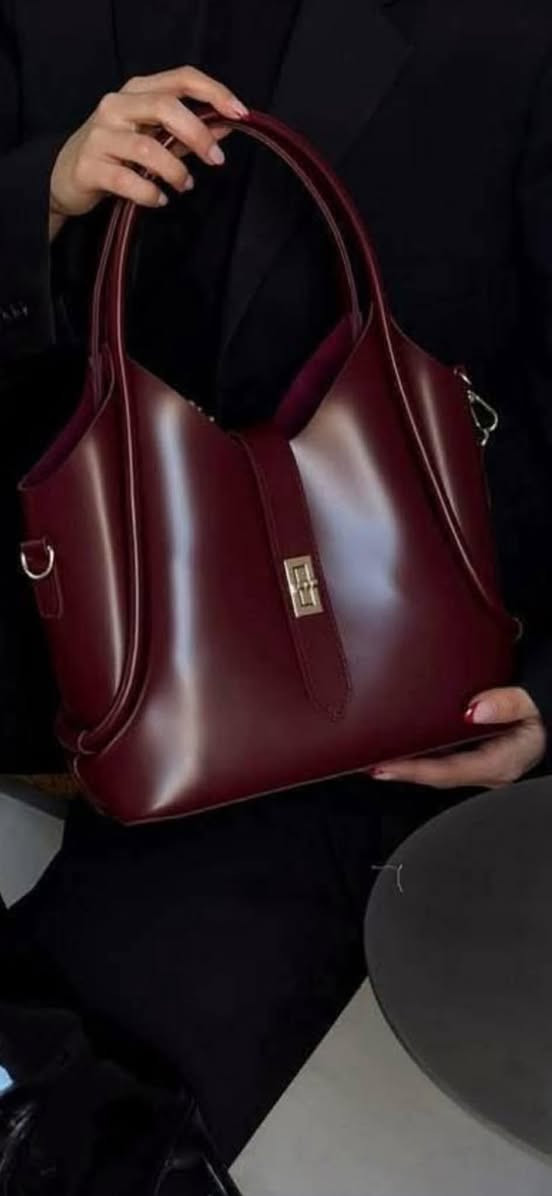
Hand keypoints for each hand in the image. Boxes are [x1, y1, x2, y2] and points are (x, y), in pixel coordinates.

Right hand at [49, 65, 247, 237]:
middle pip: (165, 107)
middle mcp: (116, 106)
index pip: (181, 78)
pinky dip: (151, 194)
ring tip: (185, 186)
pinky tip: (160, 200)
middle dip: (198, 134)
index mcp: (136, 91)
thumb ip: (187, 133)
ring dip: (176, 171)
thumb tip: (227, 127)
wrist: (65, 177)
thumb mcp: (152, 137)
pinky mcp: (90, 167)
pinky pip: (129, 181)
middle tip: (217, 160)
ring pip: (148, 148)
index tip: (240, 113)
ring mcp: (100, 136)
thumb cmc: (116, 154)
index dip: (214, 92)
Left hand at [370, 687, 545, 788]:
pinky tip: (401, 750)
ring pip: (438, 771)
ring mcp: (482, 769)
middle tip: (364, 763)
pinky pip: (444, 763)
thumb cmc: (543, 710)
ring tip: (374, 758)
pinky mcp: (477, 761)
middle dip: (402, 771)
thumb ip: (507, 704)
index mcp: (499, 764)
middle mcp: (488, 774)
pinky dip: (421, 758)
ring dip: (408, 766)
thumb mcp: (532, 703)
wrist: (551, 716)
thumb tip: (474, 710)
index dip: (413, 771)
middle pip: (436, 776)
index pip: (447, 772)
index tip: (383, 766)